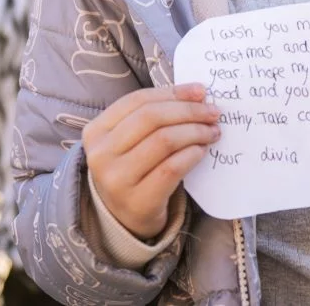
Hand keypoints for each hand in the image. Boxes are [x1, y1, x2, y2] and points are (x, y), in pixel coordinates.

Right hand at [83, 83, 220, 239]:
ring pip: (164, 141)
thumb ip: (154, 114)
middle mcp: (101, 155)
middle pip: (152, 118)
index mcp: (96, 131)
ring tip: (212, 132)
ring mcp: (117, 180)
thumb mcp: (130, 140)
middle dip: (188, 111)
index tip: (200, 91)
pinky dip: (192, 154)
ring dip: (195, 132)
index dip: (173, 92)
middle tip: (213, 113)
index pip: (138, 100)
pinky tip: (202, 151)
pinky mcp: (138, 201)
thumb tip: (196, 94)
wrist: (122, 218)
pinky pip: (172, 168)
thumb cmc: (132, 169)